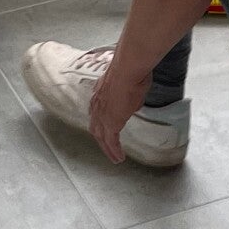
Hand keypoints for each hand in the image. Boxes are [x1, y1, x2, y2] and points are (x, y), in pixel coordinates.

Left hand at [86, 48, 155, 162]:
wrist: (128, 70)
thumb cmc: (131, 72)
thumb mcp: (129, 87)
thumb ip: (129, 100)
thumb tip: (133, 106)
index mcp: (99, 94)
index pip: (96, 113)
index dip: (100, 124)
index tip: (104, 131)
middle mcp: (96, 105)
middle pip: (96, 128)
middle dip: (101, 140)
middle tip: (108, 149)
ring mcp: (102, 115)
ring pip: (101, 137)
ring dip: (108, 149)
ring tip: (115, 158)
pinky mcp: (110, 123)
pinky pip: (111, 142)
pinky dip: (115, 151)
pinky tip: (120, 158)